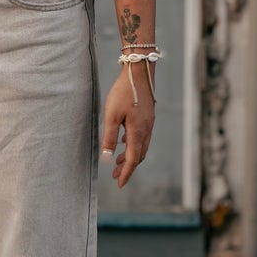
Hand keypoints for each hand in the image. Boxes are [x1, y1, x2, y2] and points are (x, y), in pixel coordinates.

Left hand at [101, 68, 153, 188]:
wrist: (139, 72)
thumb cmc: (123, 92)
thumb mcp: (111, 115)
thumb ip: (109, 137)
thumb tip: (107, 158)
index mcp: (138, 132)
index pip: (133, 160)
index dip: (126, 173)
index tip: (119, 185)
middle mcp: (146, 130)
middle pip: (138, 155)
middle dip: (128, 168)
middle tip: (116, 177)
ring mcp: (148, 123)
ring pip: (141, 146)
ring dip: (130, 156)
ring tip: (118, 162)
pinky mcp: (147, 116)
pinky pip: (142, 136)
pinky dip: (133, 144)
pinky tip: (124, 141)